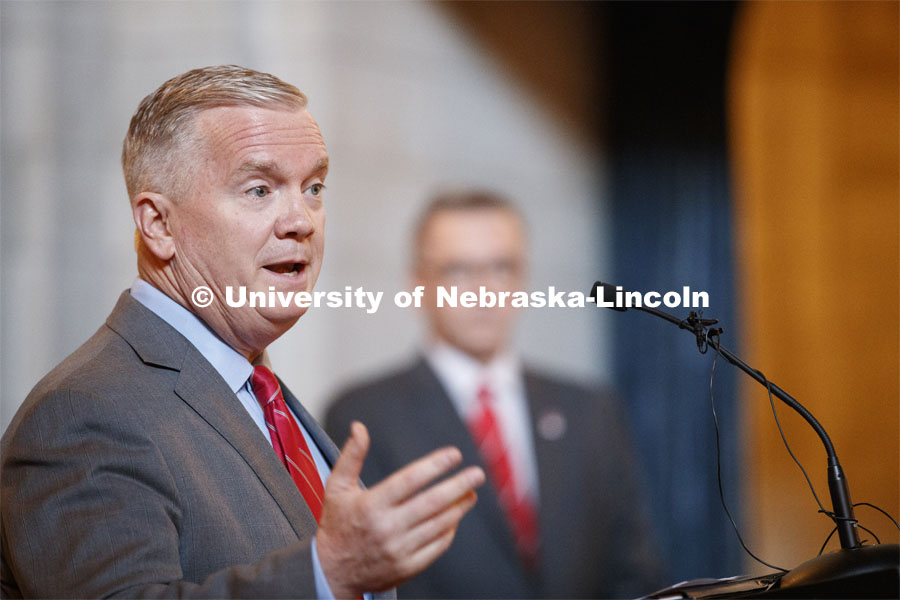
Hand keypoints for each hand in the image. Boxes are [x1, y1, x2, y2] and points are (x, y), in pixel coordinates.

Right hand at [316, 421, 484, 597]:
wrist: (331, 573)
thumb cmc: (336, 524)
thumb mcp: (336, 487)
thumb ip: (351, 456)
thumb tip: (359, 427)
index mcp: (371, 505)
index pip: (409, 480)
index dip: (435, 465)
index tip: (454, 454)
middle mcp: (387, 528)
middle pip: (431, 503)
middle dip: (458, 486)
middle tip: (477, 474)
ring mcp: (398, 550)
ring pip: (438, 525)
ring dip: (459, 507)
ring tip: (470, 493)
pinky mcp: (406, 567)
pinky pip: (436, 546)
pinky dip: (449, 530)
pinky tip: (454, 518)